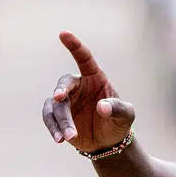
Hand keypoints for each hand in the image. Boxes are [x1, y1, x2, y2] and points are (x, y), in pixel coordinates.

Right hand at [41, 32, 136, 153]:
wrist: (108, 142)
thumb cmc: (118, 122)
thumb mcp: (125, 116)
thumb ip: (117, 109)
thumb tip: (102, 107)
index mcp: (95, 78)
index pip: (84, 58)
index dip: (74, 46)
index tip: (63, 34)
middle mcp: (78, 86)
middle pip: (65, 83)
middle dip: (61, 89)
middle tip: (59, 98)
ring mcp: (66, 101)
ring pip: (56, 105)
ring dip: (62, 120)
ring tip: (71, 136)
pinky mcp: (57, 116)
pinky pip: (50, 118)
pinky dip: (54, 128)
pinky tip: (60, 139)